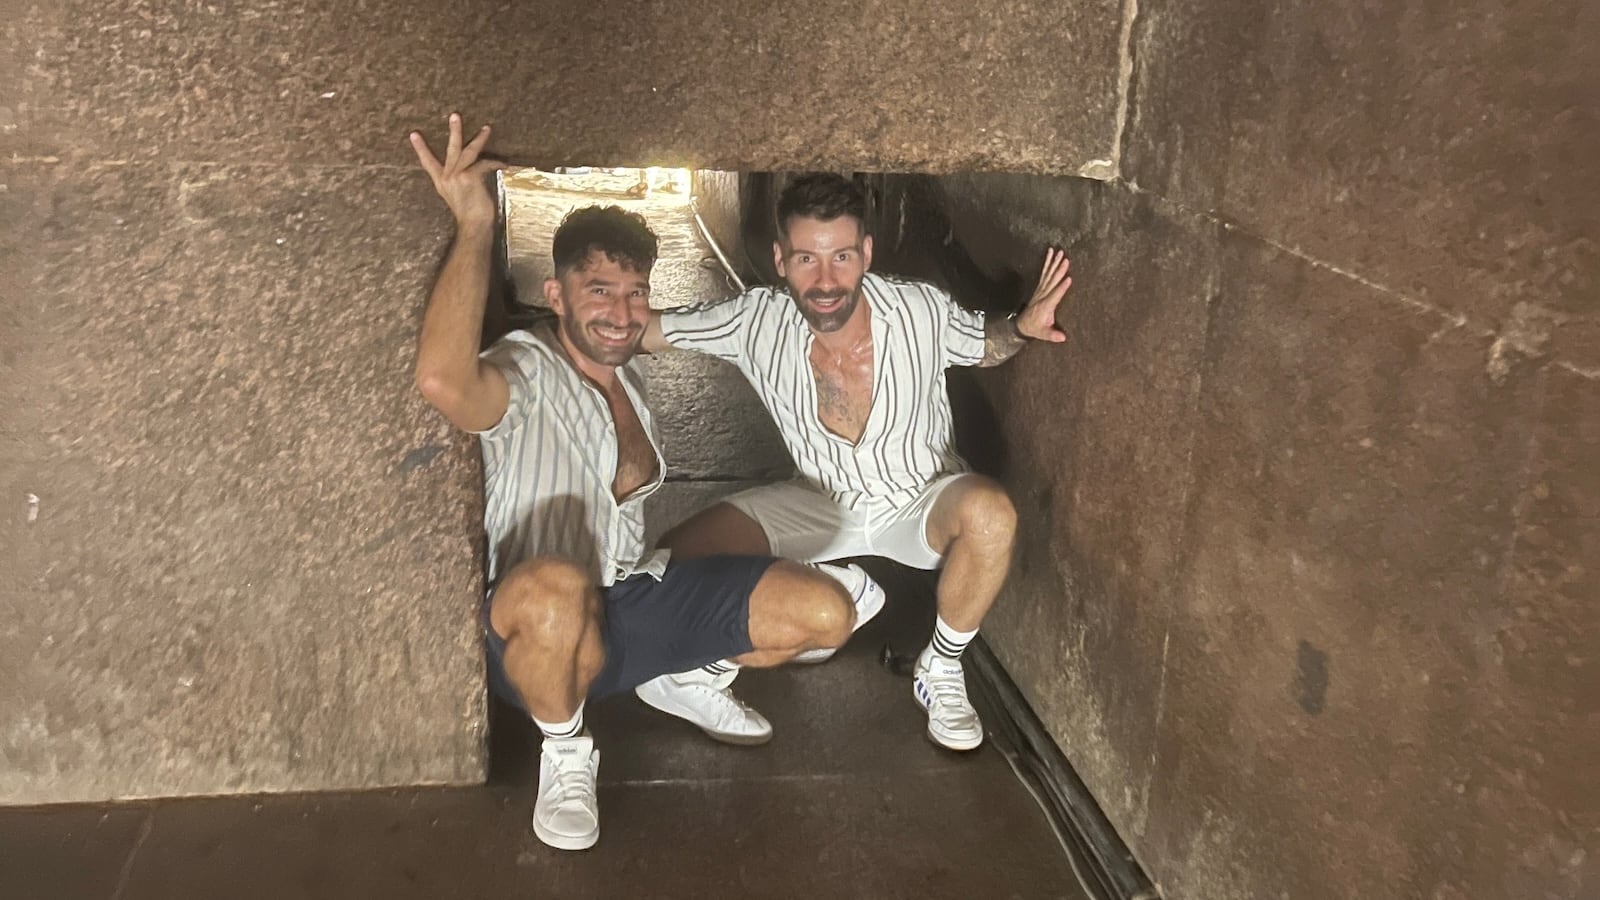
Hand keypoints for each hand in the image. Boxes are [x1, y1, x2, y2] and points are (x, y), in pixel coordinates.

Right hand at [409, 113, 505, 229]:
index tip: (413, 133)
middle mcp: (447, 177)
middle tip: (455, 114)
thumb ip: (458, 182)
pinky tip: (503, 164)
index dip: (421, 148)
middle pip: (451, 149)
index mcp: (441, 182)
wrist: (473, 225)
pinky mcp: (470, 178)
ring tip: (487, 127)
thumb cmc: (469, 214)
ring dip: (479, 139)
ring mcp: (458, 176)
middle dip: (454, 131)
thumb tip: (469, 169)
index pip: (428, 162)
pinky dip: (495, 163)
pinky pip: (484, 164)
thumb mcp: (457, 196)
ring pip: (468, 151)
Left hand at [1016, 247, 1070, 342]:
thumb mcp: (1044, 334)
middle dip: (1058, 270)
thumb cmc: (1035, 329)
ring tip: (1060, 252)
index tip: (1069, 279)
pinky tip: (1051, 253)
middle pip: (1052, 281)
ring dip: (1054, 263)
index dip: (1061, 288)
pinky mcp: (1040, 287)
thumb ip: (1052, 335)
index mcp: (1046, 306)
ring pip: (1048, 274)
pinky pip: (1044, 273)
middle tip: (1065, 259)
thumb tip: (1062, 338)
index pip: (1055, 295)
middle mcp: (1043, 296)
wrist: (1022, 324)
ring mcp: (1040, 290)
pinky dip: (1048, 262)